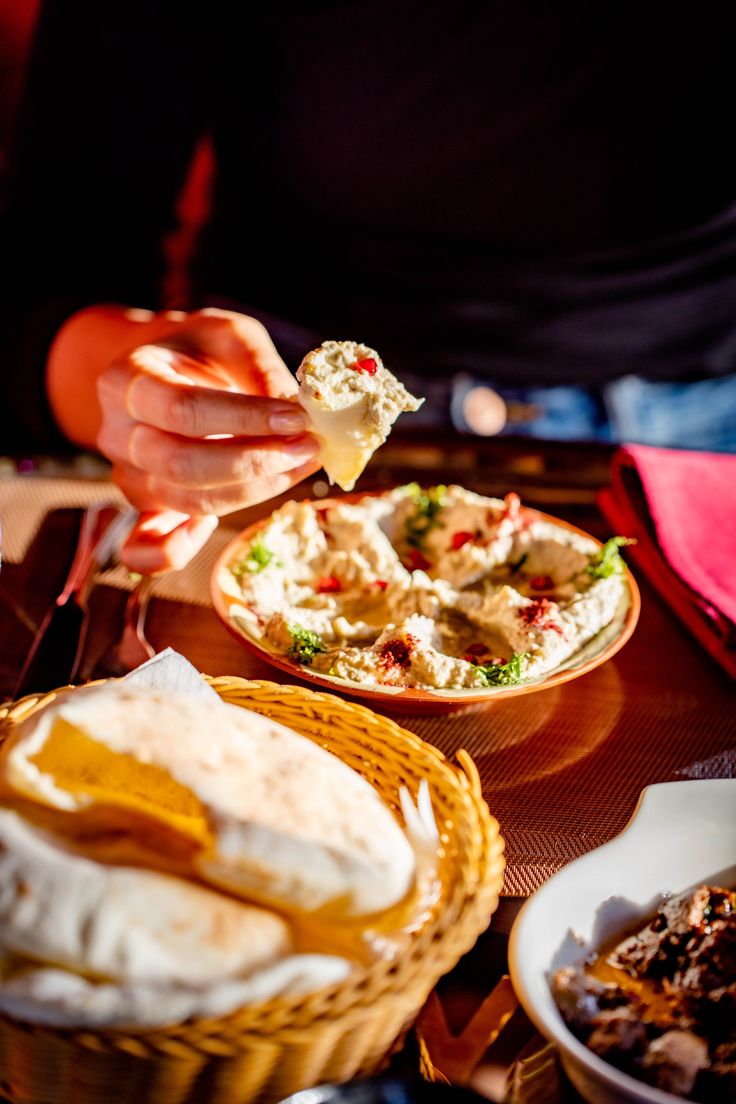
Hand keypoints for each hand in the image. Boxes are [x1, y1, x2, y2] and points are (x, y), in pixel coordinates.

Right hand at [48, 306, 319, 571]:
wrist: (171, 368)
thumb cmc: (203, 350)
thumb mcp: (233, 337)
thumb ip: (263, 370)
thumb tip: (303, 415)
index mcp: (126, 380)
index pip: (182, 410)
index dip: (245, 419)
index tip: (299, 418)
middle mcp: (118, 433)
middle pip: (182, 464)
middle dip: (255, 461)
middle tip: (310, 446)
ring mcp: (128, 475)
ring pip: (188, 501)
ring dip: (253, 491)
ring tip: (301, 465)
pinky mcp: (146, 508)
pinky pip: (147, 549)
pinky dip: (181, 550)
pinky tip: (218, 524)